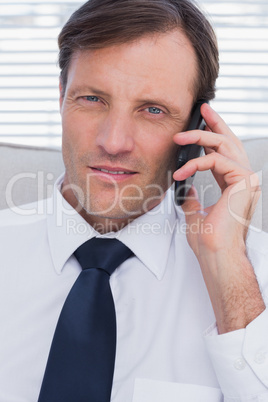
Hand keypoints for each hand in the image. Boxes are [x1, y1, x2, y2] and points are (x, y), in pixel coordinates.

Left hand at [173, 103, 264, 332]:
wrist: (216, 255)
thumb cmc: (209, 240)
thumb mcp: (196, 213)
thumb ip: (192, 198)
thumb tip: (185, 188)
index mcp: (233, 185)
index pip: (224, 153)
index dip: (214, 135)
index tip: (204, 121)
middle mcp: (242, 179)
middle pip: (230, 141)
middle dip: (215, 123)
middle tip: (202, 109)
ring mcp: (246, 179)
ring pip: (224, 145)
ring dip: (200, 137)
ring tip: (179, 137)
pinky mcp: (244, 180)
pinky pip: (217, 160)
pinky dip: (196, 162)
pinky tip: (180, 171)